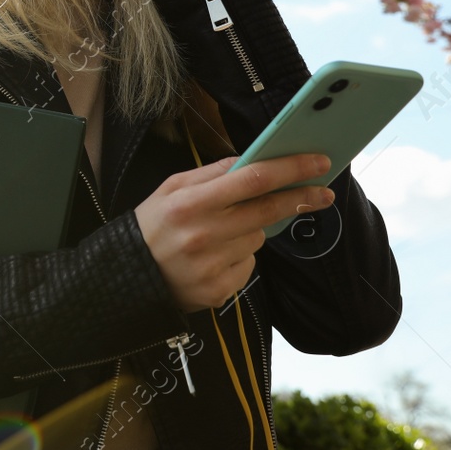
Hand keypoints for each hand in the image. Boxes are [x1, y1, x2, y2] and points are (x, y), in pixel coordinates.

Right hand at [134, 152, 334, 313]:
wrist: (127, 276)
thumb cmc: (152, 225)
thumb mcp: (171, 188)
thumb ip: (211, 173)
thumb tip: (252, 159)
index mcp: (190, 203)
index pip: (252, 180)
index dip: (289, 169)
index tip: (317, 163)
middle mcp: (204, 235)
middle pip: (267, 211)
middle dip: (300, 198)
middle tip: (323, 193)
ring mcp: (214, 266)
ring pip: (257, 238)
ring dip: (252, 230)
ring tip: (220, 233)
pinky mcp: (220, 290)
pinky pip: (248, 265)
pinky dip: (240, 257)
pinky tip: (215, 257)